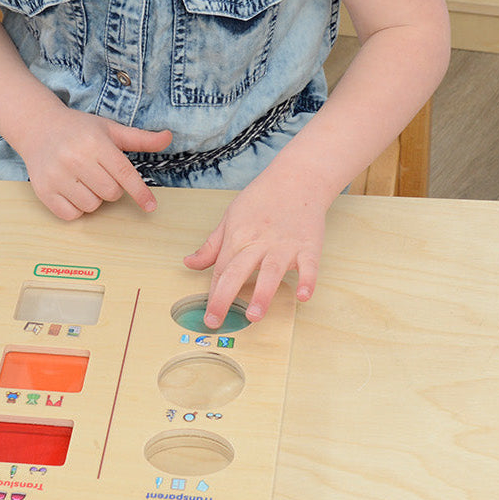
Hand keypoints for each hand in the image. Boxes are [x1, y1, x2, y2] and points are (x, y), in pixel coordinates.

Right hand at [14, 108, 171, 219]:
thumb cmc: (79, 130)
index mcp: (94, 142)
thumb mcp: (109, 129)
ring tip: (83, 180)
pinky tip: (71, 189)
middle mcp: (74, 158)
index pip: (124, 174)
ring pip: (92, 206)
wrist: (37, 128)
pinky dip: (76, 208)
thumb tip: (169, 138)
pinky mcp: (44, 191)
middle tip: (100, 173)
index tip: (151, 206)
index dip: (140, 192)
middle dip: (112, 188)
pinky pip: (71, 215)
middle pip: (110, 193)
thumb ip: (140, 138)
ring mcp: (56, 176)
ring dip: (94, 198)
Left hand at [183, 172, 325, 325]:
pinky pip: (309, 266)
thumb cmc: (261, 198)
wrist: (297, 178)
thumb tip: (189, 263)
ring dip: (262, 294)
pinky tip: (303, 295)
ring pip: (271, 272)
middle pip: (237, 272)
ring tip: (254, 315)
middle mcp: (258, 243)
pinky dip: (307, 280)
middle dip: (224, 298)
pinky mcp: (309, 246)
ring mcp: (284, 245)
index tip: (208, 316)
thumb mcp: (230, 217)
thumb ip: (212, 246)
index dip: (212, 294)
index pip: (220, 270)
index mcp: (237, 238)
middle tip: (216, 321)